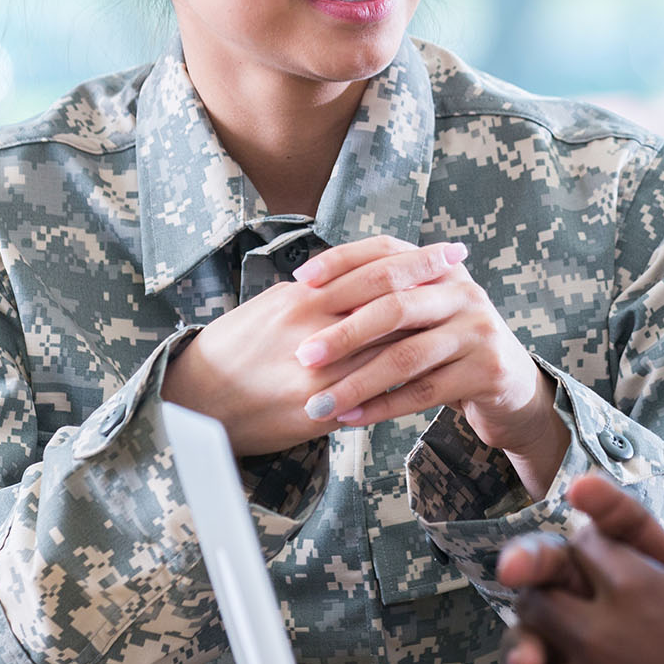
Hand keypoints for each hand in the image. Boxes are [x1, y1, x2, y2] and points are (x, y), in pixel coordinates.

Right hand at [159, 237, 462, 456]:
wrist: (195, 402)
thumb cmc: (233, 349)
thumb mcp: (272, 306)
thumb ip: (319, 292)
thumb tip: (360, 276)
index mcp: (302, 299)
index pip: (375, 273)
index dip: (418, 262)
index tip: (452, 252)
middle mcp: (314, 332)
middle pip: (392, 307)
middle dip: (433, 291)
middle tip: (468, 276)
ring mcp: (319, 375)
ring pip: (389, 352)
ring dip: (427, 340)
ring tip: (460, 328)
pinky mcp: (319, 412)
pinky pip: (373, 397)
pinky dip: (402, 387)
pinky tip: (428, 379)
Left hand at [291, 239, 568, 496]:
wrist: (512, 385)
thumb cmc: (448, 347)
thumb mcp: (421, 311)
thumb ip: (382, 295)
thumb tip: (307, 287)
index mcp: (442, 268)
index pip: (387, 253)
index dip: (342, 262)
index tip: (300, 281)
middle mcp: (464, 292)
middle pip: (395, 304)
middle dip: (344, 331)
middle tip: (303, 354)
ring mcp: (479, 331)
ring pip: (406, 355)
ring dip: (357, 381)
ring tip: (318, 403)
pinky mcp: (487, 371)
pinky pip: (424, 391)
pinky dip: (382, 407)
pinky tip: (350, 418)